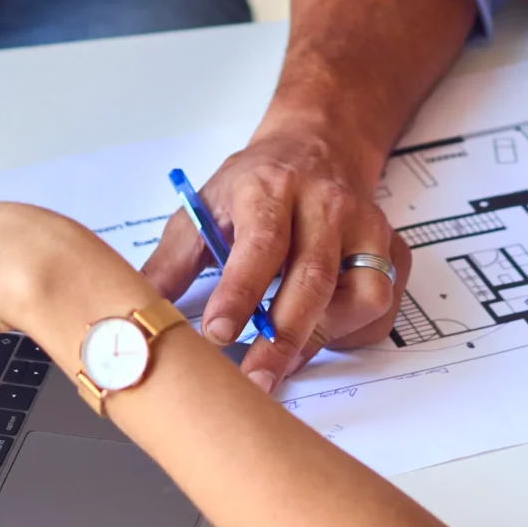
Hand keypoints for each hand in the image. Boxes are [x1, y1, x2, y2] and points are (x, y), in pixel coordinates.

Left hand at [142, 132, 411, 389]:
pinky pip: (381, 306)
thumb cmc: (257, 184)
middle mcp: (325, 204)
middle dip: (284, 338)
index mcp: (270, 188)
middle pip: (313, 277)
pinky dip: (352, 332)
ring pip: (360, 295)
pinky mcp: (393, 249)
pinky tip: (321, 335)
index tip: (219, 335)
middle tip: (256, 381)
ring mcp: (366, 227)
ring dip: (323, 337)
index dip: (241, 292)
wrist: (319, 145)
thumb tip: (134, 315)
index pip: (261, 243)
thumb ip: (172, 262)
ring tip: (286, 359)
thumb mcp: (204, 206)